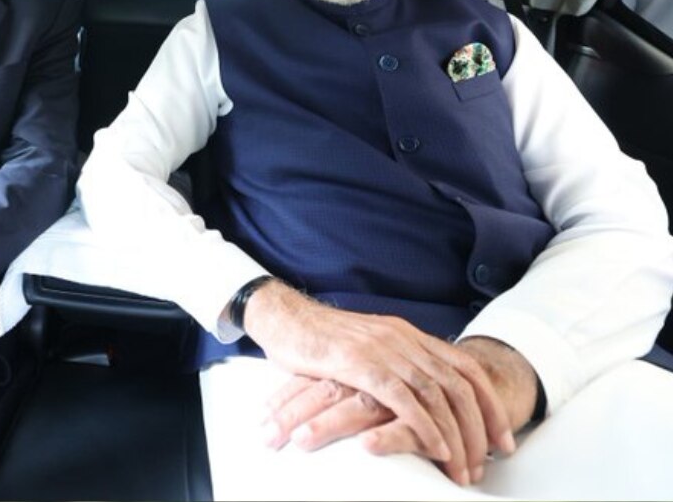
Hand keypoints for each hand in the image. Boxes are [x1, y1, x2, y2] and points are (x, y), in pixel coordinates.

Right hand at [302, 337, 534, 483]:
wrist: (283, 319)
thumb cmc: (320, 341)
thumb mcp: (368, 350)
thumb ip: (394, 366)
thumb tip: (417, 397)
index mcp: (407, 335)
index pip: (465, 368)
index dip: (490, 405)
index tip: (504, 439)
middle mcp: (402, 339)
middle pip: (458, 385)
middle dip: (481, 428)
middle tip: (489, 463)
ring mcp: (382, 349)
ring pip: (435, 395)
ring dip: (455, 436)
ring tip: (462, 468)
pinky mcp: (358, 363)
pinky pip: (402, 397)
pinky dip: (425, 425)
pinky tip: (436, 448)